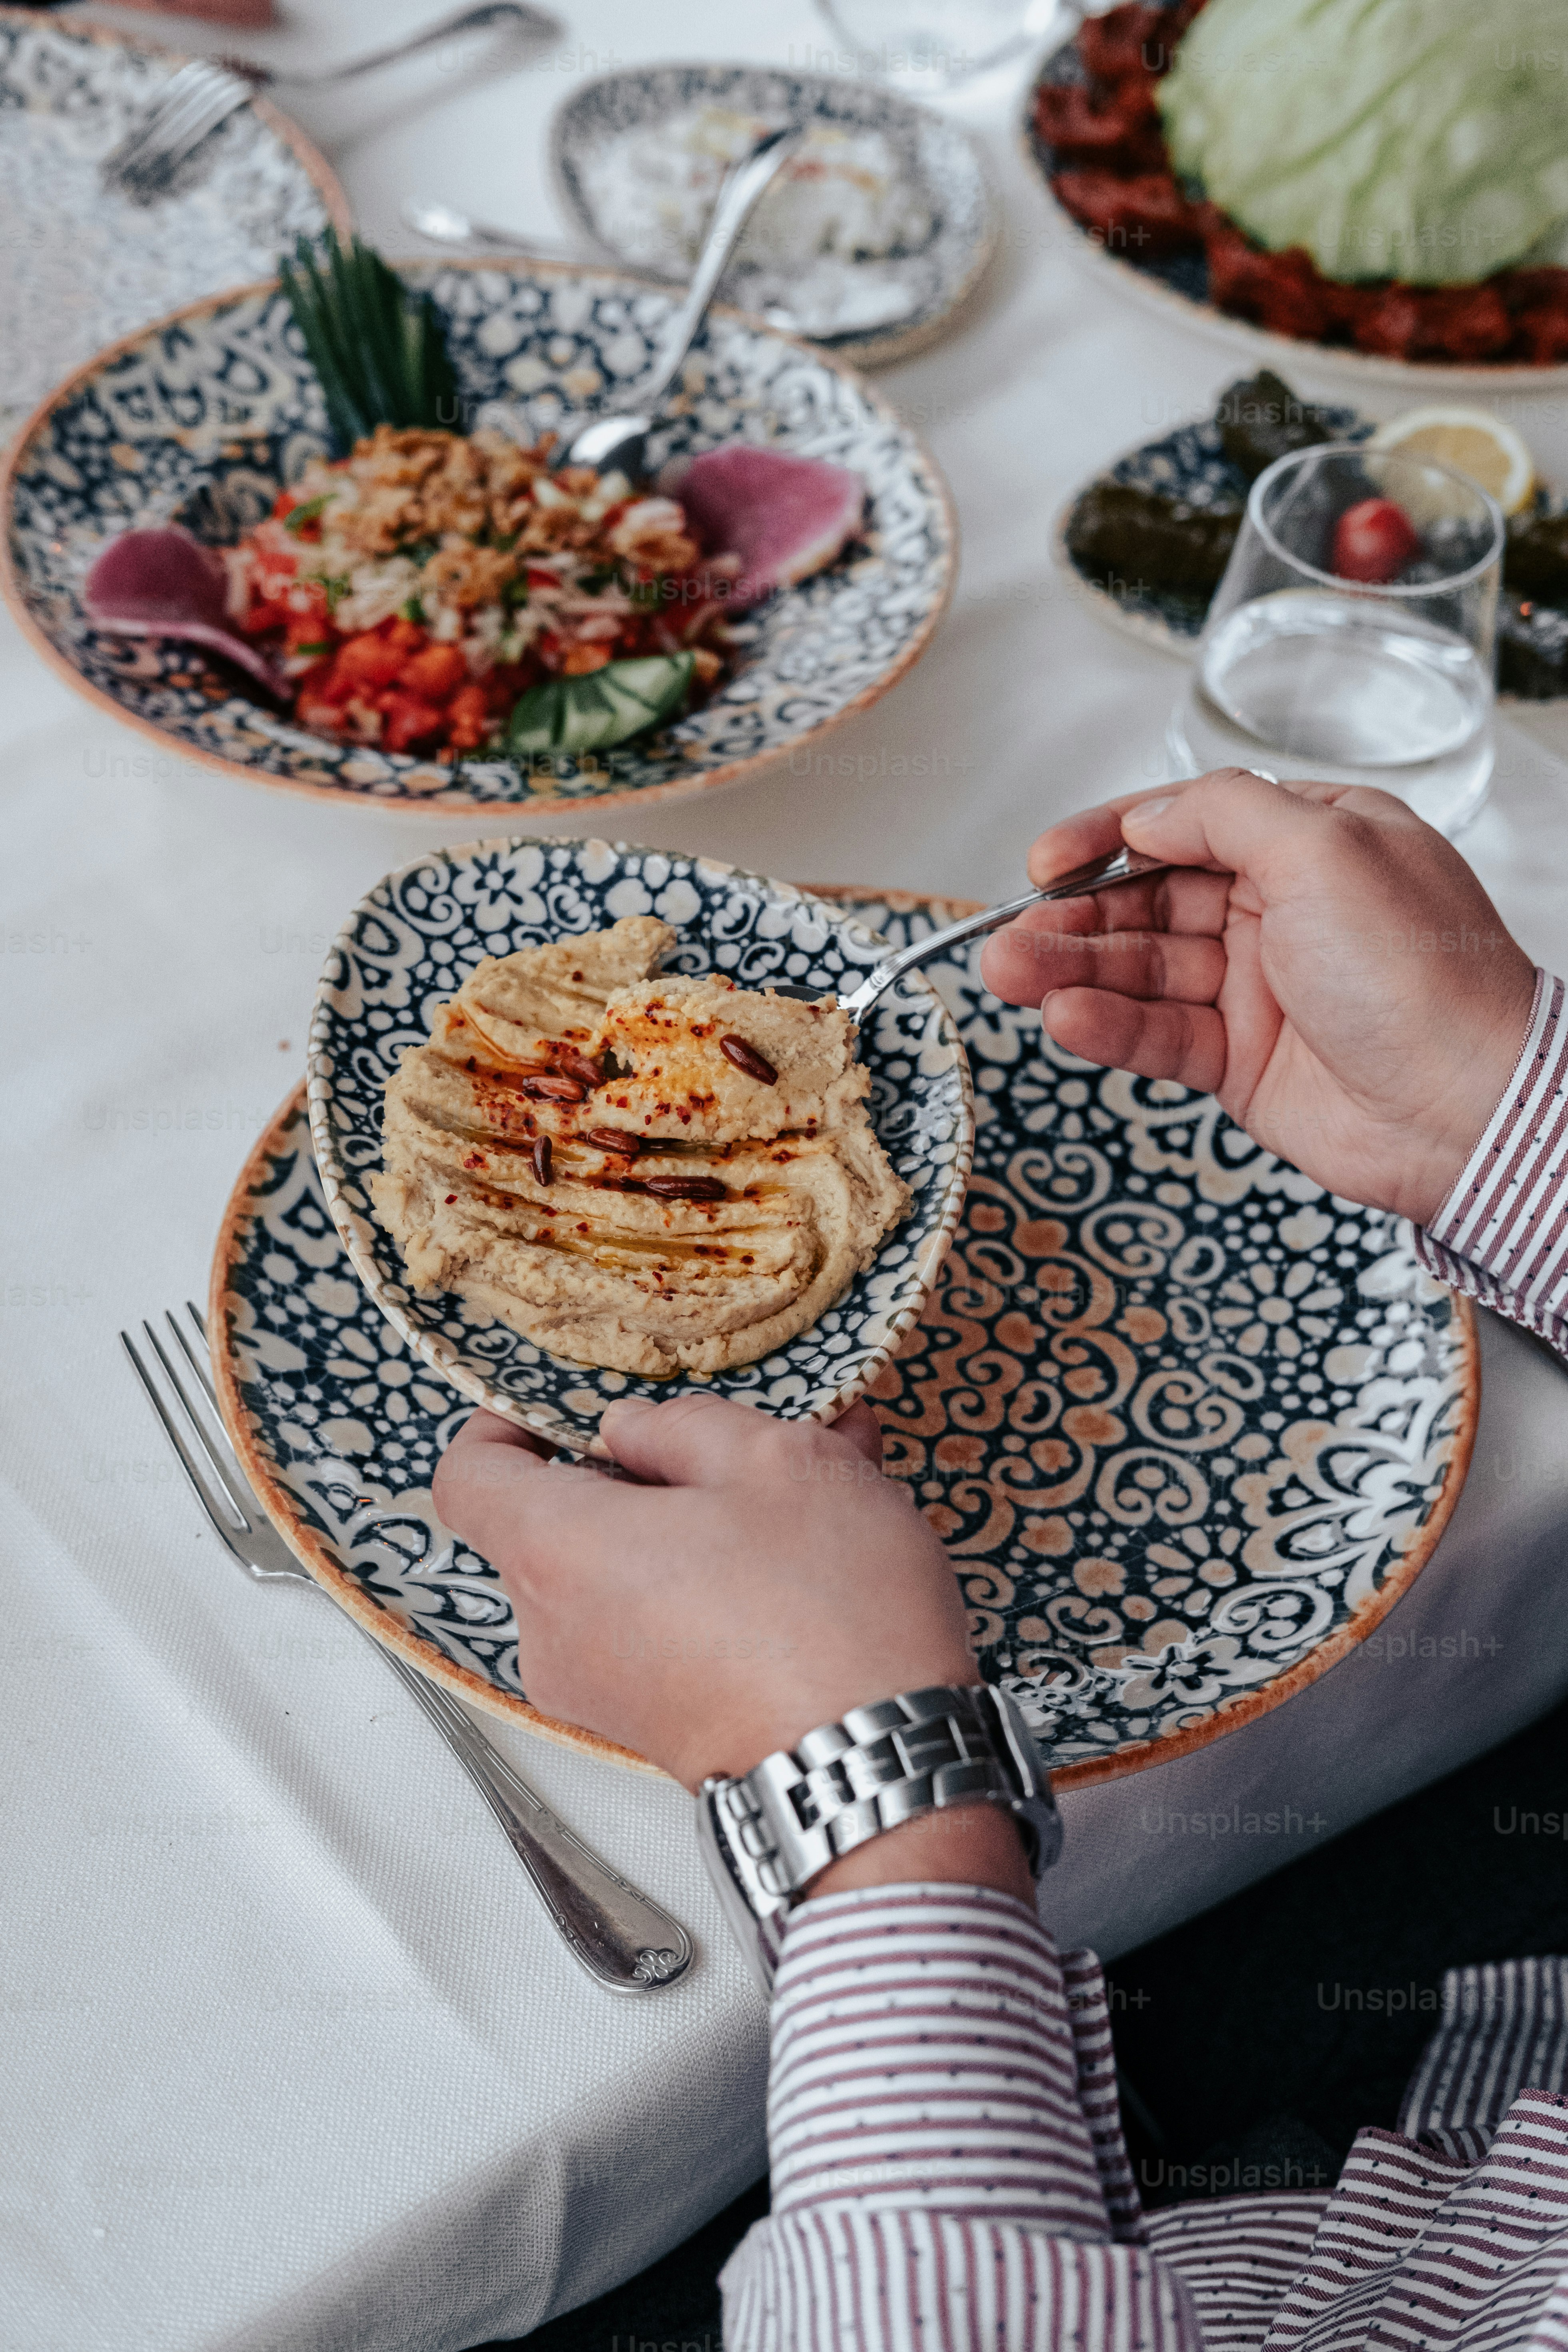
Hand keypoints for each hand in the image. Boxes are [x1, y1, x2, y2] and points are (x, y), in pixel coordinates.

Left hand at [432, 1396, 1033, 1900]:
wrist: (874, 1773)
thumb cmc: (825, 1611)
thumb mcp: (776, 1460)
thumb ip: (684, 1426)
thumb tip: (635, 1431)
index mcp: (558, 1551)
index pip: (467, 1478)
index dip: (503, 1425)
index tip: (558, 1408)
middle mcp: (555, 1631)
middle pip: (559, 1523)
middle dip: (647, 1474)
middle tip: (738, 1443)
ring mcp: (600, 1689)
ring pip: (624, 1574)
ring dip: (699, 1525)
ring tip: (806, 1494)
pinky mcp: (651, 1726)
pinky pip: (658, 1627)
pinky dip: (714, 1584)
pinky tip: (810, 1557)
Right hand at [978, 769, 1534, 1227]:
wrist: (1468, 1109)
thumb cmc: (1423, 974)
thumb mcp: (1325, 848)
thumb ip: (1229, 814)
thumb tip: (1152, 812)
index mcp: (1312, 842)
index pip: (1188, 824)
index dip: (1108, 839)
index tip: (1047, 861)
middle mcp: (1283, 910)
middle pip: (1149, 902)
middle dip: (1073, 918)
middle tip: (1009, 935)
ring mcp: (1258, 989)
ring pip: (1142, 971)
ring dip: (1071, 973)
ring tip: (1009, 975)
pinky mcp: (1241, 1062)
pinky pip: (1158, 1035)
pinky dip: (1108, 1027)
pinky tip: (1066, 1020)